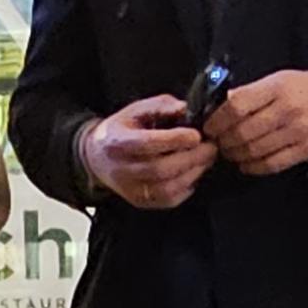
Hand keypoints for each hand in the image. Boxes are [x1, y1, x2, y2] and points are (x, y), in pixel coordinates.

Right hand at [80, 95, 215, 210]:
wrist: (97, 157)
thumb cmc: (121, 130)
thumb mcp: (136, 110)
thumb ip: (160, 106)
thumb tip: (185, 109)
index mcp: (118, 142)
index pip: (148, 143)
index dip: (175, 140)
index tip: (196, 134)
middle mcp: (121, 169)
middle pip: (160, 169)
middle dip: (191, 158)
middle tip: (210, 148)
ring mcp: (130, 189)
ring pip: (166, 188)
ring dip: (192, 174)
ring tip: (205, 160)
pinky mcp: (139, 201)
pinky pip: (168, 200)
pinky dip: (186, 188)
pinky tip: (193, 174)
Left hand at [211, 68, 307, 174]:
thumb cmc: (305, 87)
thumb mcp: (278, 80)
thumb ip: (250, 92)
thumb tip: (220, 106)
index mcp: (277, 88)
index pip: (238, 106)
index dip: (218, 120)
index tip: (209, 127)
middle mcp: (286, 110)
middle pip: (243, 131)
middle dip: (224, 141)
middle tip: (217, 143)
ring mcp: (297, 132)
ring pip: (255, 150)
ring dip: (236, 155)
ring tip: (229, 152)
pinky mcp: (305, 150)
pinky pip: (272, 164)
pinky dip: (253, 167)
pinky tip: (245, 164)